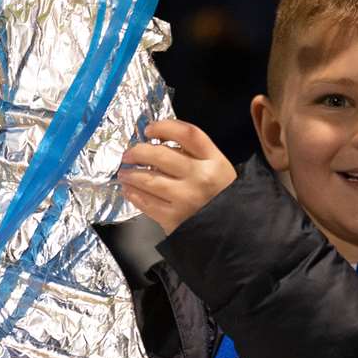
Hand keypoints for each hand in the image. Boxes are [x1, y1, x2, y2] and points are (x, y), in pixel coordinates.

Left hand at [117, 120, 235, 234]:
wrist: (233, 230)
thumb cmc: (221, 194)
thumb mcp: (218, 168)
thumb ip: (194, 154)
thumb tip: (158, 145)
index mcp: (214, 160)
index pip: (188, 134)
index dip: (165, 127)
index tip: (150, 129)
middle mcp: (200, 177)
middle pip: (162, 155)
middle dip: (139, 151)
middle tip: (128, 154)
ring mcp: (185, 198)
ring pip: (149, 180)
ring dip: (131, 174)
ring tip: (124, 173)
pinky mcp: (173, 218)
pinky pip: (146, 203)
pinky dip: (133, 195)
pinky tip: (129, 190)